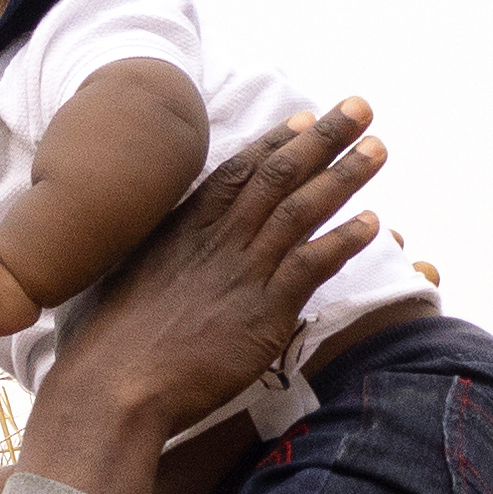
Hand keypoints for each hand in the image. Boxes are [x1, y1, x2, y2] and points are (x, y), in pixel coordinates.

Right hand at [16, 108, 383, 493]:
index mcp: (186, 227)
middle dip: (324, 137)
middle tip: (360, 108)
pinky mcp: (262, 311)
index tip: (305, 117)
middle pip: (279, 174)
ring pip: (302, 208)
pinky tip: (373, 223)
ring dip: (344, 176)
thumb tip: (182, 270)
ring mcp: (242, 271)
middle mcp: (218, 239)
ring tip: (378, 149)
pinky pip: (312, 264)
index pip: (240, 170)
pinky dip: (344, 240)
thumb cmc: (116, 347)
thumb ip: (169, 265)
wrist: (114, 385)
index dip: (278, 140)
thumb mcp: (135, 284)